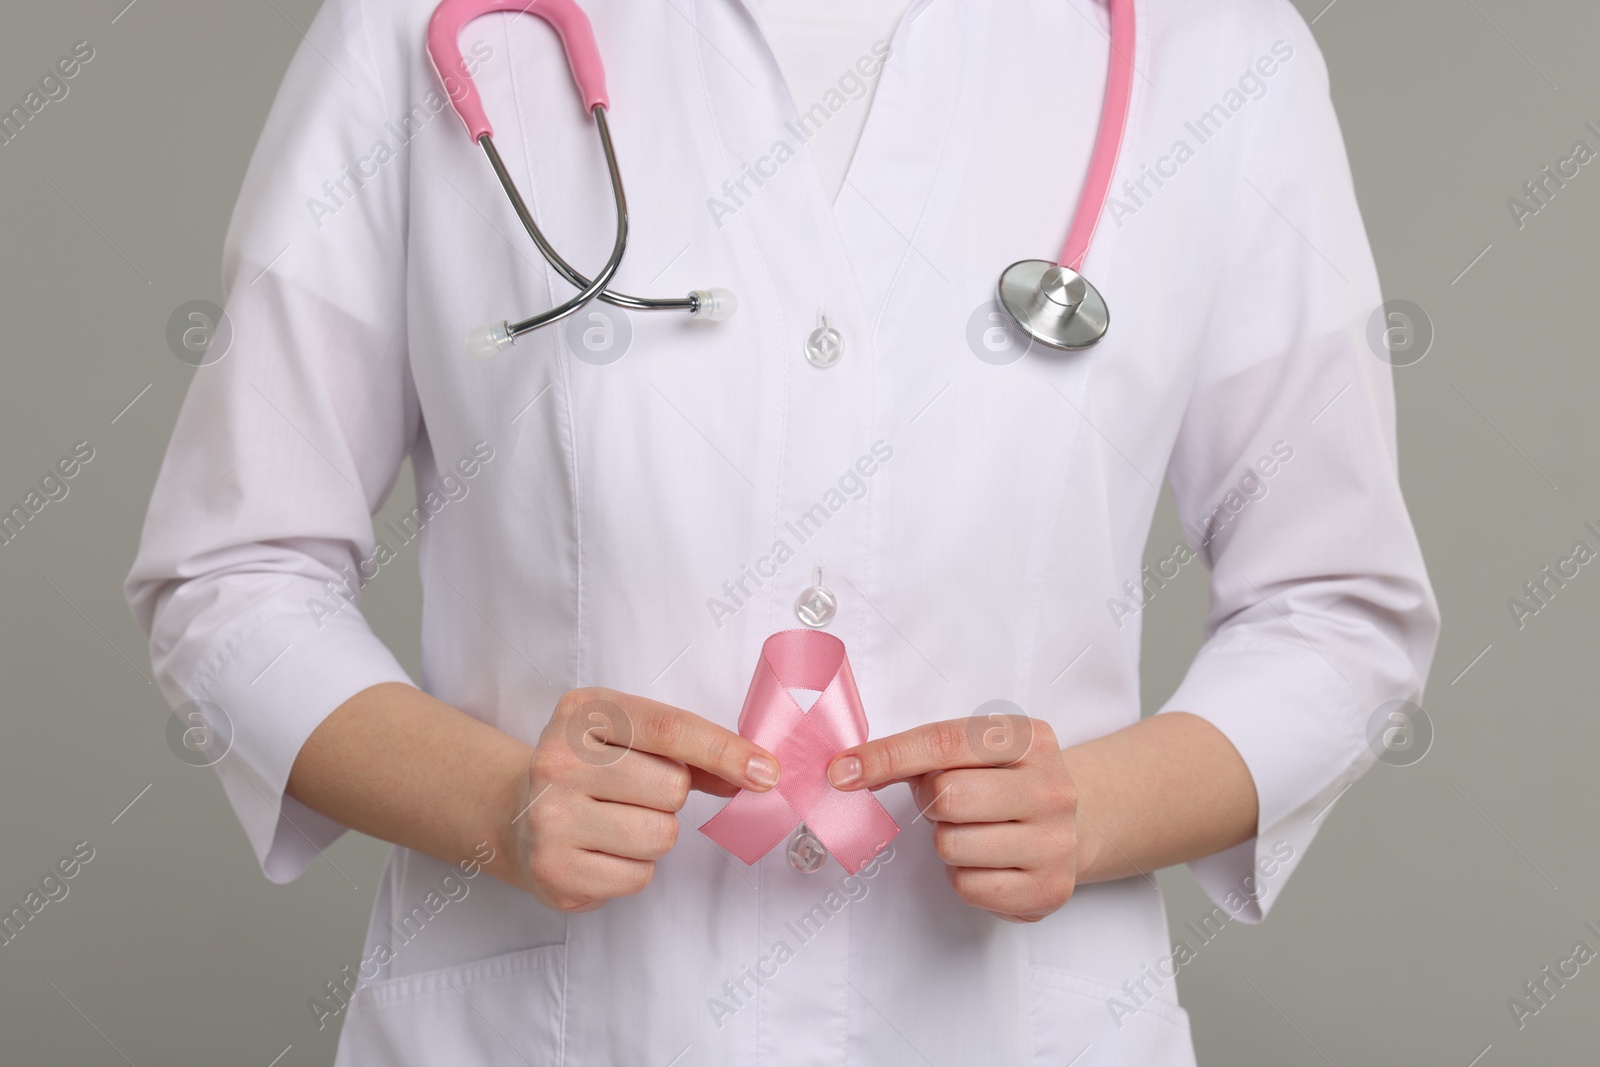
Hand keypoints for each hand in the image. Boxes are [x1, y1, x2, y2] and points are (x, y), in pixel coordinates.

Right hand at [509, 687, 779, 911]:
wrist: (514, 814)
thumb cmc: (590, 770)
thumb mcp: (628, 736)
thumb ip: (689, 750)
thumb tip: (756, 772)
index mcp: (581, 712)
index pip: (669, 728)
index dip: (724, 750)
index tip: (766, 771)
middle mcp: (557, 761)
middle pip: (671, 787)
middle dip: (671, 796)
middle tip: (635, 793)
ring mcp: (550, 819)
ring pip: (660, 836)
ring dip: (655, 835)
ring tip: (617, 823)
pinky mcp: (554, 871)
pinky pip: (638, 877)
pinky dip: (634, 868)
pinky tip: (602, 850)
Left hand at [828, 716, 1078, 921]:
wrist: (1075, 826)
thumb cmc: (1004, 782)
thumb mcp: (976, 751)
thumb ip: (921, 754)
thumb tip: (847, 771)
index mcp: (1030, 739)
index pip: (944, 742)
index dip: (886, 757)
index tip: (841, 772)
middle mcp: (1052, 787)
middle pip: (947, 796)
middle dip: (930, 803)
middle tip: (946, 803)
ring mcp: (1056, 841)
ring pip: (952, 845)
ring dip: (946, 841)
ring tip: (973, 831)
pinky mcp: (1049, 889)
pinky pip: (968, 886)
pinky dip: (962, 875)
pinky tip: (988, 861)